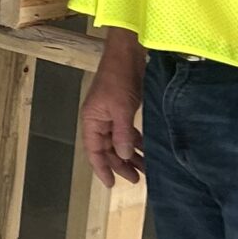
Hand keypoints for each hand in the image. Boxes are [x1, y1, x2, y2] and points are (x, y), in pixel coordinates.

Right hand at [79, 31, 145, 186]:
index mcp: (92, 120)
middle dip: (120, 164)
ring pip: (118, 141)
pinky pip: (126, 131)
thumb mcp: (121, 109)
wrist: (127, 53)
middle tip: (136, 179)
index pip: (94, 151)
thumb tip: (125, 156)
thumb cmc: (119, 79)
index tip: (112, 185)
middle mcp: (99, 120)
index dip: (102, 169)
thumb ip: (122, 134)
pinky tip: (145, 149)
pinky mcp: (122, 109)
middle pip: (107, 149)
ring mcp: (111, 114)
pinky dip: (135, 141)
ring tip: (145, 168)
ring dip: (130, 154)